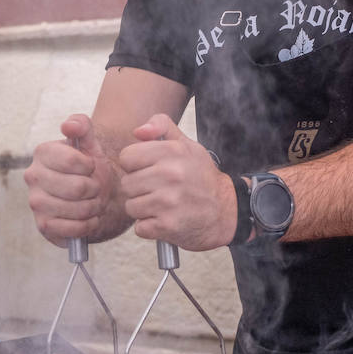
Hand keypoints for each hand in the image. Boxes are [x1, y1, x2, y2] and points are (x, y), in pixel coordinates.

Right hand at [23, 114, 115, 245]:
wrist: (91, 196)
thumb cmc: (89, 167)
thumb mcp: (90, 142)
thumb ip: (81, 126)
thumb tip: (68, 126)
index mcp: (42, 152)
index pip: (72, 161)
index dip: (90, 166)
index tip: (90, 167)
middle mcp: (33, 176)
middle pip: (77, 187)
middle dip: (94, 188)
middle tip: (95, 187)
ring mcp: (35, 202)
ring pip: (76, 209)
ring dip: (93, 207)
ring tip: (93, 201)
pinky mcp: (43, 226)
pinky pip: (72, 229)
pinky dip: (88, 225)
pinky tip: (89, 218)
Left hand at [117, 114, 236, 250]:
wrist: (225, 212)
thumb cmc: (201, 177)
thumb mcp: (187, 145)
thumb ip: (161, 126)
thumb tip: (138, 131)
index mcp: (172, 151)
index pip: (126, 157)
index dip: (135, 165)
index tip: (150, 170)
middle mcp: (170, 174)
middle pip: (126, 183)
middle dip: (139, 189)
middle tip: (159, 190)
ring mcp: (168, 201)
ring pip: (131, 206)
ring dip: (143, 209)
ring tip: (162, 205)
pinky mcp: (167, 225)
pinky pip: (140, 227)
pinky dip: (149, 227)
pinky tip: (165, 219)